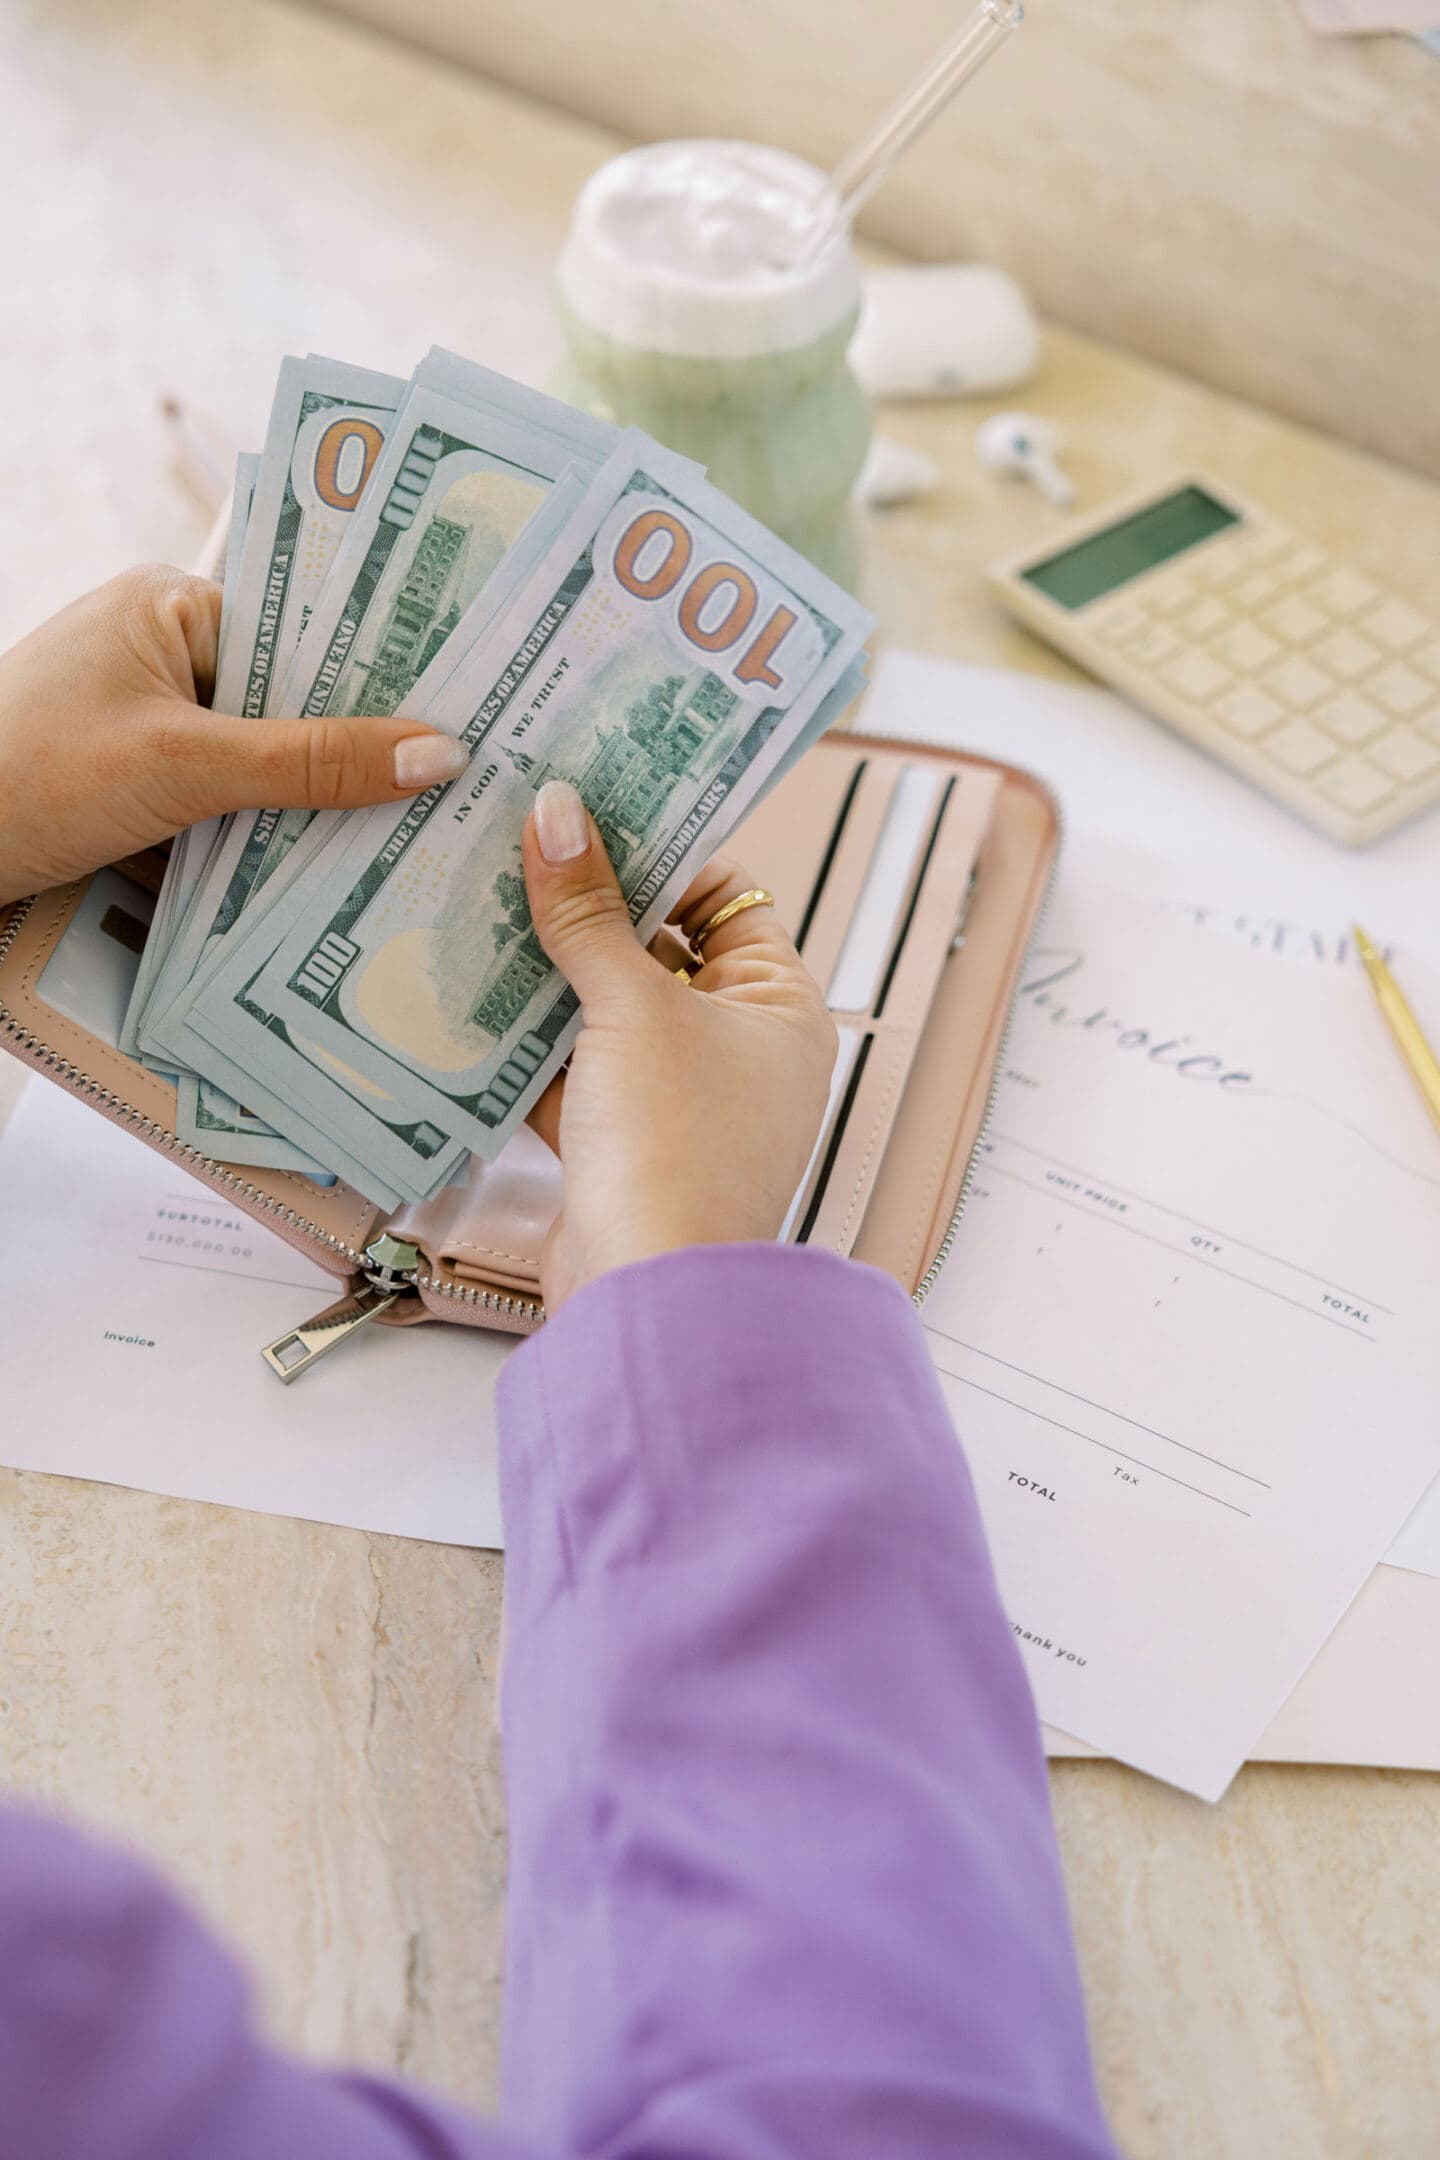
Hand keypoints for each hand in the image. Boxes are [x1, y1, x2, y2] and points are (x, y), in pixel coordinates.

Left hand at [0, 564, 469, 905]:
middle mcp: (167, 651)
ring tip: (422, 838)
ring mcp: (152, 723)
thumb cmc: (29, 776)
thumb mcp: (184, 767)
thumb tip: (441, 754)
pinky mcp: (142, 789)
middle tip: (468, 788)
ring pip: (269, 762)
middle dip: (365, 750)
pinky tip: (337, 875)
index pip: (310, 629)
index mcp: (174, 605)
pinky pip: (233, 805)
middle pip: (297, 701)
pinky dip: (272, 839)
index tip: (475, 704)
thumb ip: (312, 763)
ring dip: (321, 806)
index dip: (389, 669)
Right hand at [522, 779, 837, 1312]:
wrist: (647, 1294)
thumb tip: (556, 812)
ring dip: (547, 974)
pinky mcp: (621, 1146)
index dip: (663, 851)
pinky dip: (526, 1045)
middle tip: (514, 846)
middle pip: (657, 950)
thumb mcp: (631, 1006)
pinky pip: (572, 1073)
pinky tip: (464, 998)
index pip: (728, 898)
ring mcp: (680, 1101)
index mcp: (779, 1006)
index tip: (590, 807)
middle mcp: (740, 1049)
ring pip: (606, 1012)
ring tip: (475, 906)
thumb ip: (587, 911)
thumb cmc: (677, 1149)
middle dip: (588, 908)